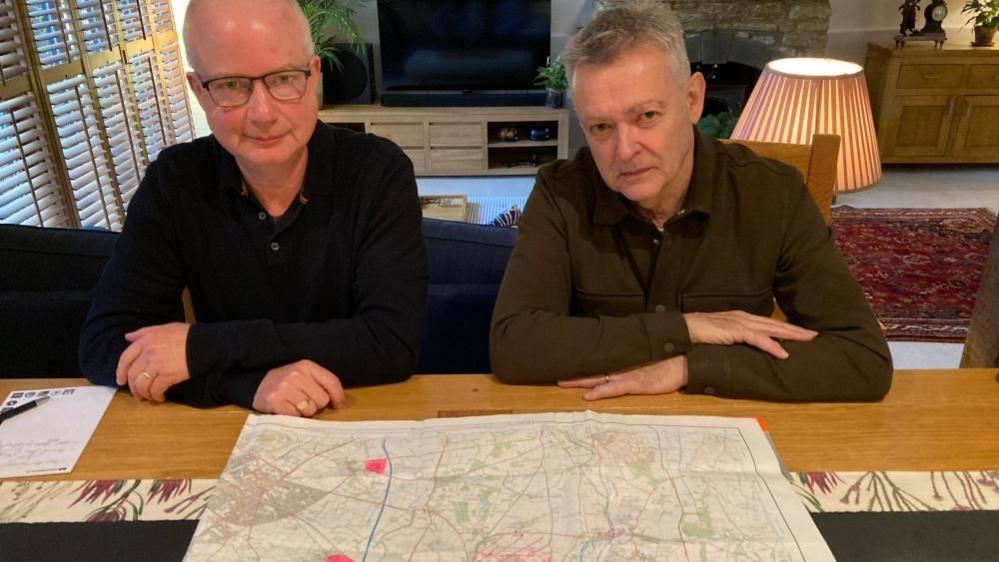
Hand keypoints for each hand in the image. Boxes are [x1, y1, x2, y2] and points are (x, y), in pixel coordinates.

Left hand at [116, 323, 190, 402]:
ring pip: (141, 384)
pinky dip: (156, 396)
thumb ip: (144, 332)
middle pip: (132, 374)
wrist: (205, 344)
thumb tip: (127, 337)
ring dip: (143, 394)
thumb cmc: (187, 335)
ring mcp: (157, 365)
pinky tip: (161, 398)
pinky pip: (155, 390)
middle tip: (137, 394)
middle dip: (133, 387)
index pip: (125, 358)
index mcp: (146, 340)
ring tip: (148, 398)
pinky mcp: (167, 375)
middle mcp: (148, 352)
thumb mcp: (164, 328)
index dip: (121, 371)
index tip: (121, 380)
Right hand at [252, 360, 345, 416]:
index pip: (331, 382)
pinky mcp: (276, 402)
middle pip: (322, 400)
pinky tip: (287, 408)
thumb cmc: (286, 382)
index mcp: (306, 366)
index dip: (338, 396)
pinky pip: (296, 417)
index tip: (338, 404)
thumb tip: (339, 402)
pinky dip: (294, 416)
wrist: (257, 385)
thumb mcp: (303, 374)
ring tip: (295, 404)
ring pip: (310, 410)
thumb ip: (320, 382)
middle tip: (306, 402)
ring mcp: (285, 388)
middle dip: (317, 404)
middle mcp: (296, 375)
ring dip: (305, 412)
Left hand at [557, 356, 688, 399]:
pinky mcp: (636, 383)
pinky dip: (600, 392)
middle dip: (575, 370)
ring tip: (562, 382)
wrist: (688, 358)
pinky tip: (587, 396)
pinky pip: (614, 389)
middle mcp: (623, 365)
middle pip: (594, 367)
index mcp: (625, 358)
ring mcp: (629, 374)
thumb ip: (636, 357)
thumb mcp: (650, 357)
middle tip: (555, 372)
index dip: (583, 362)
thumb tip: (624, 357)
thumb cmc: (671, 358)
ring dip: (580, 381)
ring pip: (599, 377)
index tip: (567, 361)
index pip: (600, 360)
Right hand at [683, 310, 816, 358]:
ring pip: (772, 329)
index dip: (786, 328)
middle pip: (776, 324)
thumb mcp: (722, 335)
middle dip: (796, 330)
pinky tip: (784, 353)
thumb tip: (746, 348)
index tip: (801, 333)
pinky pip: (758, 339)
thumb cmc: (700, 332)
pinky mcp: (735, 330)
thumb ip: (735, 338)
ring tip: (808, 340)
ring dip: (791, 335)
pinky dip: (772, 346)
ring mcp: (741, 323)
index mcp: (742, 318)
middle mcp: (745, 318)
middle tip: (815, 335)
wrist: (684, 328)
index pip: (769, 323)